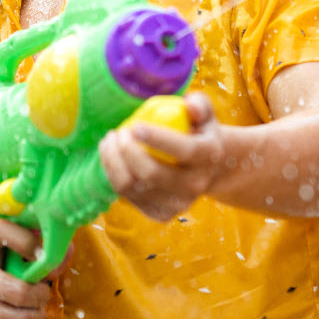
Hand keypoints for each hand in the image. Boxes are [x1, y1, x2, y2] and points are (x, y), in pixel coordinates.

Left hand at [99, 92, 225, 220]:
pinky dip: (113, 174)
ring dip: (113, 162)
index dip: (158, 138)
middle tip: (119, 132)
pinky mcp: (160, 213)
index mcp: (209, 155)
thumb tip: (190, 105)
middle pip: (152, 173)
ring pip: (133, 187)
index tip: (135, 126)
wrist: (209, 168)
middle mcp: (196, 184)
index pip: (184, 150)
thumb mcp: (205, 115)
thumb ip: (200, 104)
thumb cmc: (199, 133)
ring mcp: (178, 203)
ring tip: (109, 141)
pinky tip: (112, 157)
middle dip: (126, 150)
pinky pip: (127, 196)